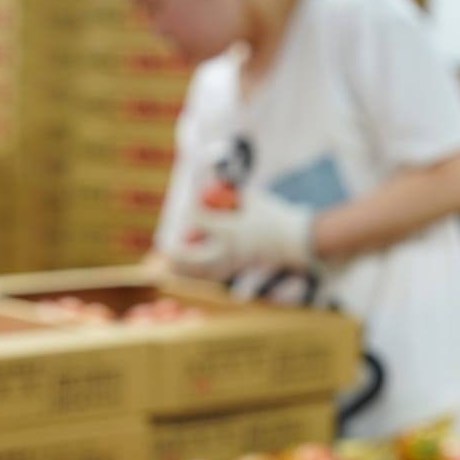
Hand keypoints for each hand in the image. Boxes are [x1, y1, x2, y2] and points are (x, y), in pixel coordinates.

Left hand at [171, 188, 316, 278]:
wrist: (294, 241)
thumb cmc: (274, 215)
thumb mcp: (252, 198)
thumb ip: (231, 192)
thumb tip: (212, 184)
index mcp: (231, 229)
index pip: (200, 221)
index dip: (191, 212)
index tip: (188, 205)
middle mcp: (229, 249)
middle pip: (195, 256)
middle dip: (178, 253)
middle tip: (165, 248)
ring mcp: (233, 262)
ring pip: (202, 270)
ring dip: (185, 268)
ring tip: (170, 264)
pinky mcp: (238, 269)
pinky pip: (213, 275)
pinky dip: (199, 274)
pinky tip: (188, 273)